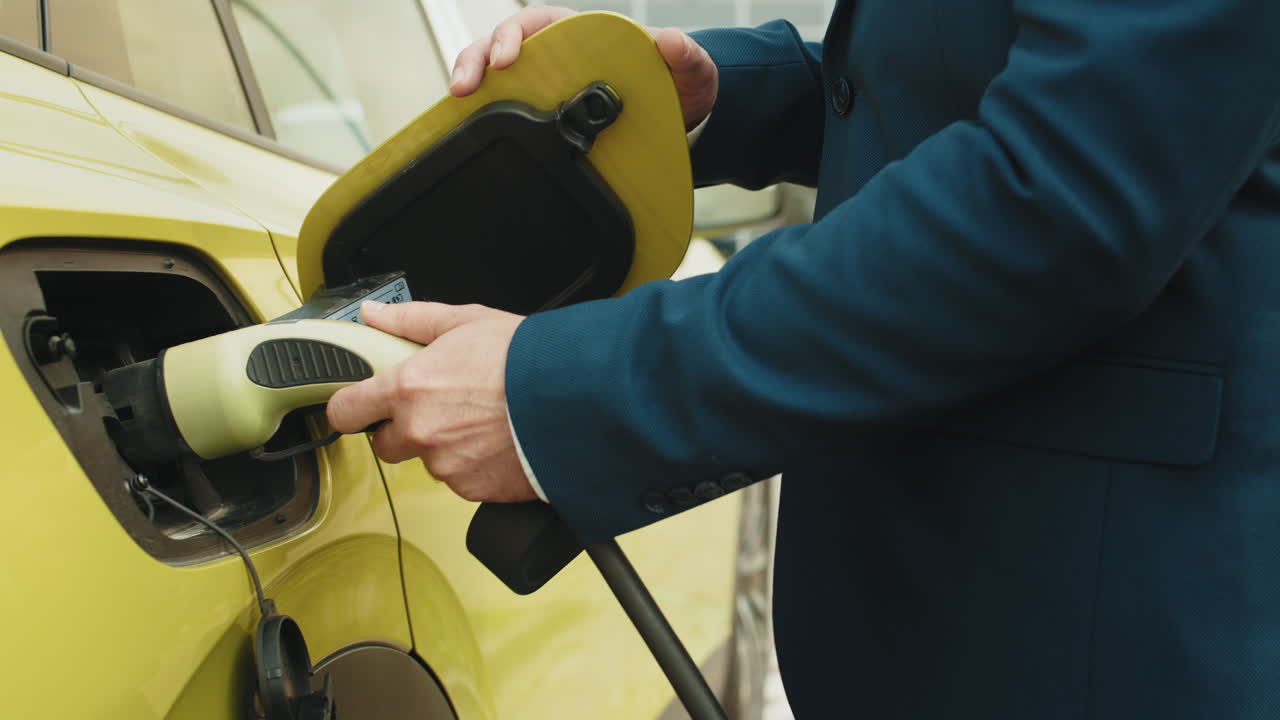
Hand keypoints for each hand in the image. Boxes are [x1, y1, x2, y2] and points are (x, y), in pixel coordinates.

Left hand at [326, 301, 534, 502]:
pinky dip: (474, 465)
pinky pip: (460, 481)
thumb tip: (373, 314)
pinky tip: (498, 442)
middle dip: (402, 429)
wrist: (578, 399)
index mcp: (409, 388)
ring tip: (482, 421)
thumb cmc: (527, 358)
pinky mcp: (473, 491)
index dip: (351, 406)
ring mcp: (446, 466)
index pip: (346, 410)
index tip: (361, 403)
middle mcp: (420, 432)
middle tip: (438, 407)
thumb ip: (410, 321)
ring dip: (444, 446)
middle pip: (384, 444)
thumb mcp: (466, 321)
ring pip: (428, 461)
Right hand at [449, 5, 717, 130]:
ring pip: (496, 80)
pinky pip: (508, 114)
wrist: (681, 123)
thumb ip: (686, 56)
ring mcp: (546, 87)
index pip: (537, 23)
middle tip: (465, 86)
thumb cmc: (678, 87)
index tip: (507, 57)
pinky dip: (485, 118)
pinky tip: (471, 131)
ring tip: (457, 107)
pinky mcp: (545, 119)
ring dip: (472, 89)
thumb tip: (669, 41)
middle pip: (502, 48)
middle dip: (476, 62)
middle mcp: (558, 58)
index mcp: (583, 36)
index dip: (514, 35)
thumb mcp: (691, 71)